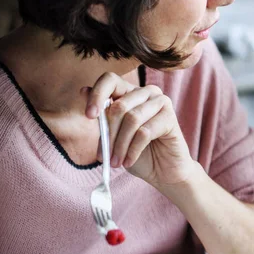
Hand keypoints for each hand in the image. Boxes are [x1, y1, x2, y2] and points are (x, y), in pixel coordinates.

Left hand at [84, 72, 195, 186]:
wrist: (163, 172)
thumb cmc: (139, 154)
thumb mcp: (114, 136)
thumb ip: (103, 116)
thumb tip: (83, 90)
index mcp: (130, 92)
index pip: (110, 80)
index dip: (97, 95)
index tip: (89, 116)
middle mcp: (147, 92)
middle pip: (119, 105)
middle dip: (109, 134)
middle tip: (103, 156)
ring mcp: (161, 102)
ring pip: (132, 119)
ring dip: (120, 145)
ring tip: (116, 163)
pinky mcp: (170, 118)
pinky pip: (145, 132)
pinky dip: (133, 150)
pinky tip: (128, 162)